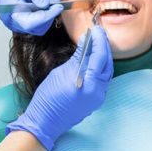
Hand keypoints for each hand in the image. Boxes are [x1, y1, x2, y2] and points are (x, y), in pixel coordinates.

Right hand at [0, 0, 62, 34]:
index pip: (28, 22)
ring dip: (48, 15)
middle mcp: (10, 19)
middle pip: (34, 27)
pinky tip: (48, 3)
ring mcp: (16, 22)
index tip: (58, 7)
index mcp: (8, 9)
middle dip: (49, 15)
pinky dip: (45, 15)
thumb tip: (46, 5)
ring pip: (38, 28)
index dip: (45, 17)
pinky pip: (37, 24)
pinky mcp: (23, 21)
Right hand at [7, 25, 113, 150]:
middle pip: (107, 64)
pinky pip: (102, 80)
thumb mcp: (62, 72)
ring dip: (103, 56)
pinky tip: (94, 58)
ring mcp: (98, 98)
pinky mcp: (95, 100)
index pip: (100, 57)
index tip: (96, 28)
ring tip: (97, 42)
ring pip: (107, 72)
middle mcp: (98, 92)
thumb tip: (86, 40)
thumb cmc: (48, 97)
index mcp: (89, 84)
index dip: (99, 40)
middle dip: (103, 47)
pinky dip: (99, 67)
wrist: (44, 122)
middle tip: (98, 32)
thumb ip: (78, 57)